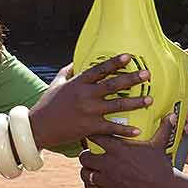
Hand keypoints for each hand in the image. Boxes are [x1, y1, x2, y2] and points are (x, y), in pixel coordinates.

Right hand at [29, 54, 151, 149]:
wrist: (38, 127)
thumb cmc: (47, 105)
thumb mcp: (56, 84)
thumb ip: (67, 72)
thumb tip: (74, 62)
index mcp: (78, 83)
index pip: (99, 69)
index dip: (115, 62)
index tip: (129, 56)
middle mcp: (85, 95)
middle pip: (112, 85)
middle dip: (131, 79)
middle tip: (147, 75)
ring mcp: (88, 112)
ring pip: (116, 106)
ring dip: (135, 102)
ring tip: (149, 99)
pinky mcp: (89, 128)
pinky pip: (111, 128)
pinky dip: (125, 130)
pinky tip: (137, 130)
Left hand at [80, 113, 181, 187]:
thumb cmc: (161, 166)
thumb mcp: (159, 144)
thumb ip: (162, 128)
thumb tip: (172, 113)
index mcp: (118, 148)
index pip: (94, 136)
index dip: (92, 135)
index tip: (93, 135)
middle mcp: (109, 163)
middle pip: (84, 157)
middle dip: (85, 155)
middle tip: (90, 154)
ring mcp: (108, 180)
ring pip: (85, 175)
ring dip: (87, 172)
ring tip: (91, 170)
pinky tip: (96, 185)